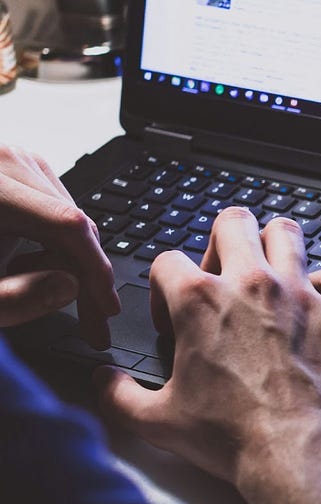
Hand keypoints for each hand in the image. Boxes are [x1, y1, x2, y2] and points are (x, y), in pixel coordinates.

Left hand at [0, 146, 119, 347]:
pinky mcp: (12, 167)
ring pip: (69, 217)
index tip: (106, 309)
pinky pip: (54, 210)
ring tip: (39, 290)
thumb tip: (70, 287)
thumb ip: (14, 298)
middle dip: (87, 275)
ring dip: (70, 262)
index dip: (95, 270)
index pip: (67, 225)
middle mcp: (3, 160)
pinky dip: (54, 244)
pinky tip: (30, 265)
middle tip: (92, 322)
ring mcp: (10, 159)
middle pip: (73, 222)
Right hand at [94, 207, 320, 500]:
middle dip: (222, 240)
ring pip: (288, 232)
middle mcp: (250, 284)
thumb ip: (119, 396)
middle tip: (223, 273)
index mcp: (199, 301)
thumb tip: (103, 382)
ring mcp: (298, 294)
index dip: (163, 285)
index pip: (167, 260)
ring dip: (277, 245)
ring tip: (271, 271)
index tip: (172, 315)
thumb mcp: (157, 421)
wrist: (297, 453)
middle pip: (232, 221)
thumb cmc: (233, 437)